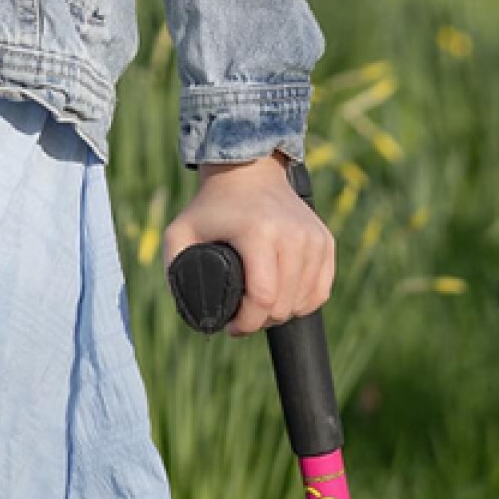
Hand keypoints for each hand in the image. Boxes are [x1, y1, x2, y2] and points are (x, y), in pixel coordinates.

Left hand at [162, 152, 334, 337]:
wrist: (248, 171)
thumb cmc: (211, 206)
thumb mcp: (180, 231)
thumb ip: (174, 266)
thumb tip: (189, 308)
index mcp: (258, 233)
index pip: (263, 297)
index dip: (247, 323)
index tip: (231, 327)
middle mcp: (291, 235)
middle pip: (284, 304)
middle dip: (261, 321)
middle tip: (243, 317)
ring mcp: (312, 237)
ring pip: (305, 301)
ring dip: (283, 314)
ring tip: (261, 308)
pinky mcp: (324, 240)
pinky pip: (321, 289)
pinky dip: (304, 302)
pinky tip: (285, 302)